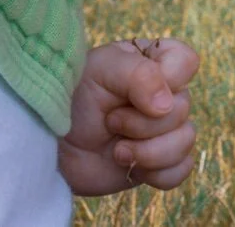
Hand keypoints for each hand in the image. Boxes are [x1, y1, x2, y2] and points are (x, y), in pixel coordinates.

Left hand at [58, 36, 199, 194]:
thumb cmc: (69, 98)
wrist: (47, 147)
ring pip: (185, 141)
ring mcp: (161, 131)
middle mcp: (162, 96)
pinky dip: (158, 173)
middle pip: (183, 108)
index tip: (134, 90)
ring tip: (117, 151)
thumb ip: (139, 75)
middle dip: (142, 123)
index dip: (168, 78)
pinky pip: (180, 170)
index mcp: (151, 64)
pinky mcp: (157, 162)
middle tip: (110, 121)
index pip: (187, 62)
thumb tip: (167, 105)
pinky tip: (131, 167)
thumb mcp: (99, 70)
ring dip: (148, 151)